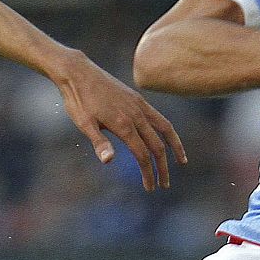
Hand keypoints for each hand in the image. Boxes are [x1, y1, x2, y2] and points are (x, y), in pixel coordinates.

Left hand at [52, 49, 187, 189]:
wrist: (78, 72)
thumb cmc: (78, 100)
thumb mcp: (84, 123)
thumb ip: (99, 142)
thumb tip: (109, 161)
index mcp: (123, 125)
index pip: (143, 155)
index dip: (148, 173)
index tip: (150, 188)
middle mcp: (136, 114)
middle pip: (156, 146)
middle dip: (162, 167)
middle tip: (164, 185)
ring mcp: (139, 105)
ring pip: (164, 128)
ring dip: (174, 147)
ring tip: (182, 161)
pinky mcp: (137, 99)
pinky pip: (158, 116)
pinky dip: (167, 130)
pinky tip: (166, 138)